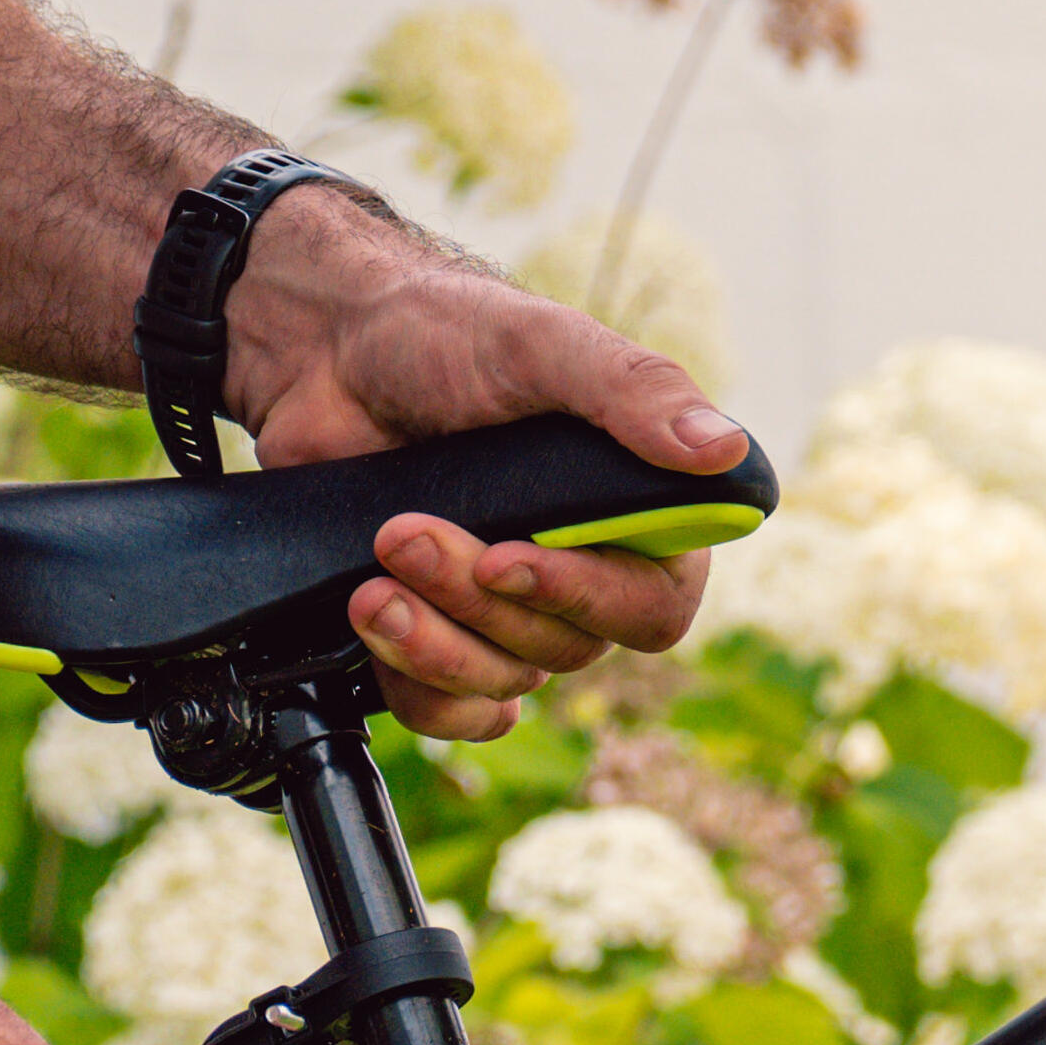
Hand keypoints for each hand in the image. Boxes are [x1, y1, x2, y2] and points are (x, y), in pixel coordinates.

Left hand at [228, 197, 752, 740]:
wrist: (324, 349)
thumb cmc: (444, 334)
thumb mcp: (541, 344)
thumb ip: (634, 391)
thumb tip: (721, 451)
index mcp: (631, 509)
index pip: (655, 605)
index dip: (588, 598)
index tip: (507, 560)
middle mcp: (580, 569)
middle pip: (566, 647)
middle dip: (475, 600)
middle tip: (404, 532)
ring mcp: (504, 609)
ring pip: (503, 681)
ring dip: (432, 643)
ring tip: (371, 584)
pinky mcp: (437, 632)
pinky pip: (454, 710)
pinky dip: (419, 688)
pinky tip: (375, 628)